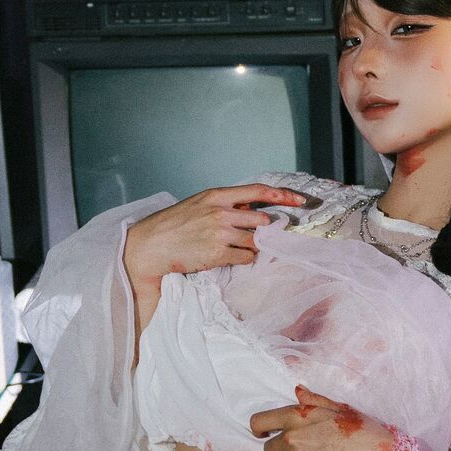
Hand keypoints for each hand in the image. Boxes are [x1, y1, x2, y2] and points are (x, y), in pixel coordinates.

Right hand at [123, 185, 310, 290]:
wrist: (151, 245)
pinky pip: (245, 258)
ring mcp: (220, 233)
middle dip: (263, 230)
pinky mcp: (218, 254)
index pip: (258, 190)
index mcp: (217, 196)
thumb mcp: (199, 204)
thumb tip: (250, 209)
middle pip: (261, 220)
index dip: (282, 195)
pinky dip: (243, 259)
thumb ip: (224, 204)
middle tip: (257, 236)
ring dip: (252, 247)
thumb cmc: (173, 224)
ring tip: (235, 248)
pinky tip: (229, 257)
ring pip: (255, 241)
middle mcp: (221, 212)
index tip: (299, 200)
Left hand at [249, 387, 394, 450]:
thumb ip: (312, 400)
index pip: (258, 423)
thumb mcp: (338, 407)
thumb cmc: (361, 429)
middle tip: (307, 448)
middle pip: (269, 450)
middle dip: (282, 450)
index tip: (265, 433)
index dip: (260, 429)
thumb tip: (297, 391)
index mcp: (296, 417)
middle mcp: (292, 441)